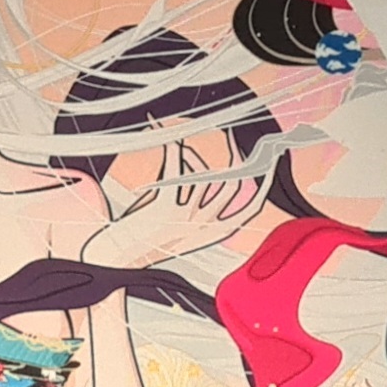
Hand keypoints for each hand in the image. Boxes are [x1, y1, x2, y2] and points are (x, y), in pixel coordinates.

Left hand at [78, 140, 264, 268]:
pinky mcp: (166, 207)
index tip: (269, 158)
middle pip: (231, 182)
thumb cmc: (147, 236)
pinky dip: (170, 147)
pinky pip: (176, 166)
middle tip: (227, 134)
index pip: (253, 206)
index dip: (265, 180)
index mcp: (215, 234)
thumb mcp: (184, 225)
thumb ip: (202, 202)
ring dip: (189, 154)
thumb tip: (216, 170)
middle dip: (232, 154)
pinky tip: (160, 131)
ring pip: (201, 172)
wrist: (116, 255)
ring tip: (173, 144)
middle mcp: (205, 227)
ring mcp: (187, 218)